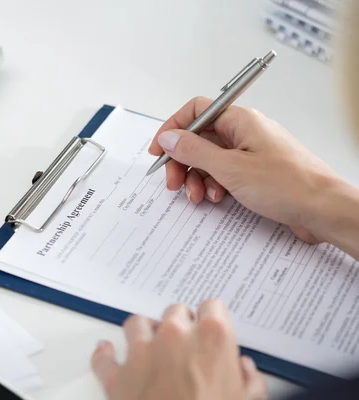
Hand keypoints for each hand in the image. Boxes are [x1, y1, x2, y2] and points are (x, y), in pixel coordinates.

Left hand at [91, 299, 266, 399]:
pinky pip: (103, 357)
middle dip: (181, 325)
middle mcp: (174, 336)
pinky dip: (105, 356)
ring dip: (144, 332)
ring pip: (137, 323)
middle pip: (175, 312)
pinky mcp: (117, 375)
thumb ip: (250, 381)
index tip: (212, 328)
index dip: (213, 319)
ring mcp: (141, 352)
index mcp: (211, 338)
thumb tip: (245, 371)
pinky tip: (108, 353)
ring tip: (151, 347)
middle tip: (186, 345)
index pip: (213, 307)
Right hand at [148, 96, 340, 242]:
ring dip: (197, 178)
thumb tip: (169, 138)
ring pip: (209, 159)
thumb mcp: (230, 168)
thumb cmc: (289, 185)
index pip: (196, 111)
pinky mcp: (255, 172)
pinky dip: (214, 185)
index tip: (158, 150)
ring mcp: (250, 153)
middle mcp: (244, 132)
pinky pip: (224, 173)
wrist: (324, 210)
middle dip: (182, 162)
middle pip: (199, 139)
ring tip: (198, 196)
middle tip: (173, 183)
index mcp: (240, 121)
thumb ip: (194, 151)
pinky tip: (218, 198)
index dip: (173, 129)